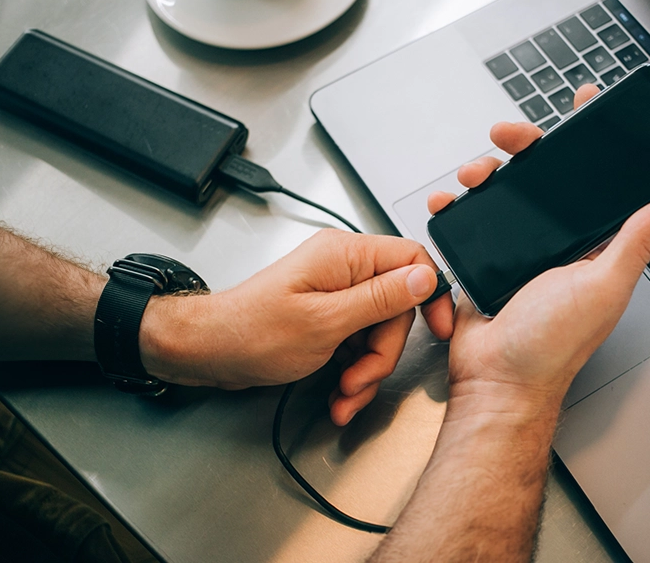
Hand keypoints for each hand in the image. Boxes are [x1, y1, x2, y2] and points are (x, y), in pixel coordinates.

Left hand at [140, 229, 453, 424]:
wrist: (209, 352)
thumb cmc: (252, 332)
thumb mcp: (325, 322)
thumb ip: (380, 300)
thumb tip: (424, 279)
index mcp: (345, 255)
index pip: (412, 259)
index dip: (431, 295)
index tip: (439, 329)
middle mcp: (344, 269)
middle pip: (397, 307)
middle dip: (384, 351)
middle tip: (361, 378)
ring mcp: (336, 294)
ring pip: (379, 331)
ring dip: (367, 370)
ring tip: (344, 394)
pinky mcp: (328, 317)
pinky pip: (358, 343)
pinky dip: (353, 371)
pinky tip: (339, 393)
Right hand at [428, 85, 649, 408]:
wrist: (495, 381)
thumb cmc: (551, 346)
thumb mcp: (602, 288)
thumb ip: (632, 243)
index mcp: (590, 247)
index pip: (596, 183)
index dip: (591, 143)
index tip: (586, 108)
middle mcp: (555, 244)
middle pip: (541, 177)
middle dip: (525, 147)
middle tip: (510, 135)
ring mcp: (516, 250)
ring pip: (502, 192)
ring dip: (485, 173)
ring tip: (472, 175)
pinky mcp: (481, 259)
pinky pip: (469, 221)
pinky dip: (455, 206)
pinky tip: (448, 203)